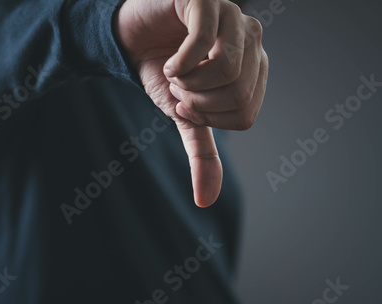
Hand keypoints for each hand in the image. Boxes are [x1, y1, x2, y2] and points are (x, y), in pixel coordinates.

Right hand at [115, 0, 267, 206]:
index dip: (208, 117)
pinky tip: (170, 62)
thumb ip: (202, 153)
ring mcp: (233, 15)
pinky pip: (204, 39)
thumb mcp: (185, 118)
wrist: (132, 42)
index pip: (245, 113)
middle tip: (179, 89)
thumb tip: (206, 201)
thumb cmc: (164, 75)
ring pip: (226, 68)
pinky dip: (179, 62)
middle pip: (238, 93)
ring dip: (189, 82)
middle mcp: (252, 39)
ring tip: (175, 74)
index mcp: (254, 68)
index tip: (186, 105)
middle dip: (197, 101)